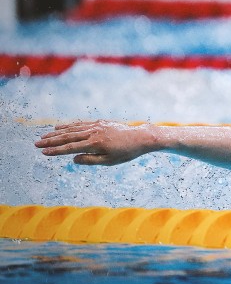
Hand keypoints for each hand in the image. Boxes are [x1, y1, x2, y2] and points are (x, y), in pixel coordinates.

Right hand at [35, 120, 155, 165]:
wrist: (140, 137)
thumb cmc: (126, 152)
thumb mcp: (109, 161)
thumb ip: (90, 160)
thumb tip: (73, 159)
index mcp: (95, 144)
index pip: (70, 148)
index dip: (56, 151)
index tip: (43, 152)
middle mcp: (93, 133)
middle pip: (68, 137)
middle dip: (51, 141)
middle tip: (36, 144)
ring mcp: (96, 126)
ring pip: (72, 129)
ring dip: (57, 133)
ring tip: (44, 136)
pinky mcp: (100, 122)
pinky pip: (81, 124)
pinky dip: (69, 125)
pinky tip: (60, 127)